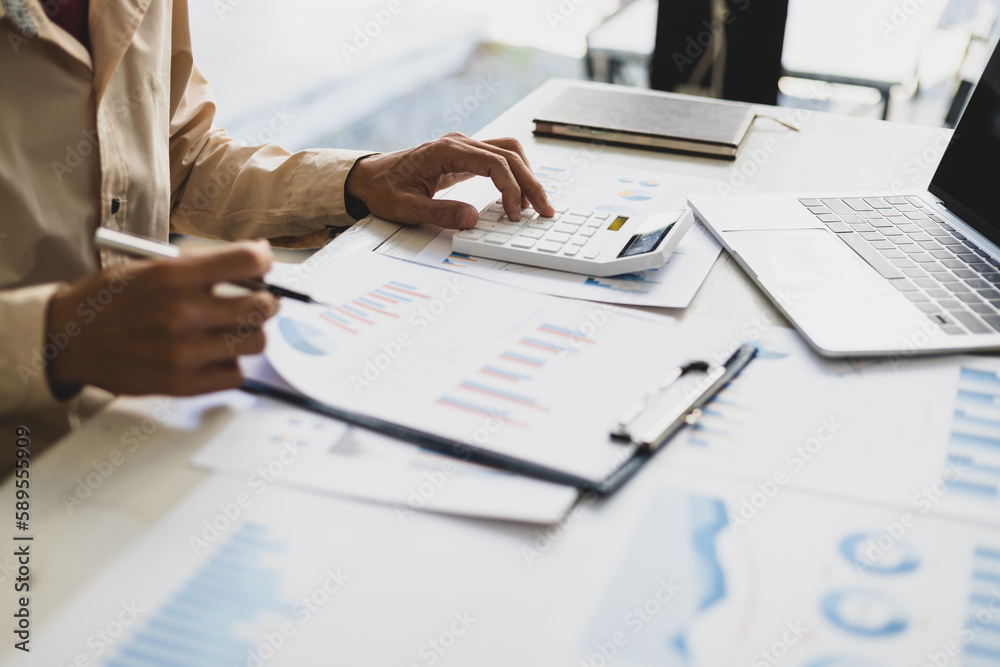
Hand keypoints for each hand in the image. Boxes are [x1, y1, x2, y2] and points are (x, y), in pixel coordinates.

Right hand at [46, 240, 277, 396]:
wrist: (69, 339)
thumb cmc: (111, 300)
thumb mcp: (151, 267)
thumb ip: (201, 266)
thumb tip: (254, 260)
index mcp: (174, 276)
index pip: (248, 262)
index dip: (263, 260)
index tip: (262, 264)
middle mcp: (182, 313)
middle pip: (262, 308)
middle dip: (265, 302)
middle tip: (257, 301)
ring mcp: (183, 352)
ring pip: (255, 343)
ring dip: (250, 334)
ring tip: (232, 329)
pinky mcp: (182, 384)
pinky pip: (236, 375)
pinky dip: (231, 364)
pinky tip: (215, 354)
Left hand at [344, 132, 555, 228]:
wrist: (368, 178)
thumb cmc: (384, 190)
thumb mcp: (406, 208)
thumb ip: (439, 213)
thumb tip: (472, 219)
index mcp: (445, 150)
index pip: (494, 162)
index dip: (511, 188)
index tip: (515, 213)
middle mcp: (459, 143)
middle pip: (509, 154)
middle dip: (530, 183)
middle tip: (544, 210)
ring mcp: (463, 147)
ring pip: (508, 152)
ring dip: (527, 176)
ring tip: (536, 204)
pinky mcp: (465, 157)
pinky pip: (499, 159)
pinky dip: (515, 174)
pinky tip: (519, 196)